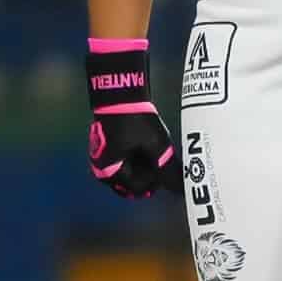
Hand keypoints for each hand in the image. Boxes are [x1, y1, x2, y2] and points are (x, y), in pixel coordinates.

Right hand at [86, 38, 182, 197]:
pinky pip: (123, 163)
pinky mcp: (106, 149)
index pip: (137, 188)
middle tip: (162, 164)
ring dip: (143, 168)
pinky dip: (136, 160)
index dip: (155, 182)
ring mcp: (102, 159)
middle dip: (148, 177)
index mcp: (110, 171)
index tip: (165, 169)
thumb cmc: (133, 118)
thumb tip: (179, 185)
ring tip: (156, 154)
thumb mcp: (155, 143)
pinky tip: (147, 148)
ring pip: (127, 174)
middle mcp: (102, 169)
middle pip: (130, 184)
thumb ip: (166, 167)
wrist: (119, 92)